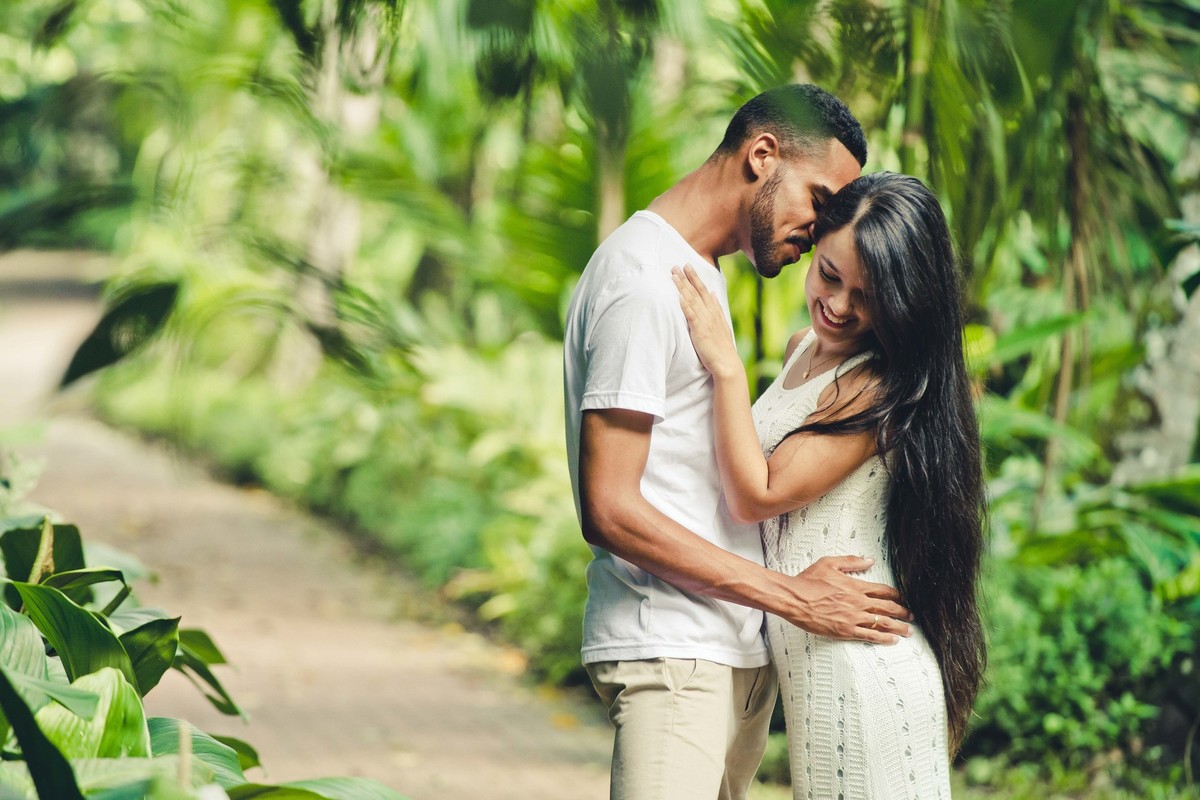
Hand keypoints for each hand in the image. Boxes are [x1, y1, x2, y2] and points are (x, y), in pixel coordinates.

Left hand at [671, 265, 742, 379]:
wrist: (726, 363)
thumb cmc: (721, 347)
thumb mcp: (721, 324)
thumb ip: (717, 309)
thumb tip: (714, 294)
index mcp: (715, 312)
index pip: (704, 291)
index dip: (695, 278)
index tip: (688, 267)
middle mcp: (710, 314)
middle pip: (697, 291)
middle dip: (688, 277)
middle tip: (678, 264)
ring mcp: (705, 321)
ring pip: (692, 300)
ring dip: (683, 287)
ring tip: (674, 275)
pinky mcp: (699, 330)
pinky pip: (691, 315)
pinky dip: (685, 305)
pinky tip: (678, 297)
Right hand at [782, 556, 911, 643]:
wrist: (794, 599)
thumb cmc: (808, 581)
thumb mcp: (829, 563)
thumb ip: (851, 561)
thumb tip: (869, 560)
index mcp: (855, 586)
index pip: (883, 591)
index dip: (896, 595)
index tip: (902, 598)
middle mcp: (858, 602)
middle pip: (888, 608)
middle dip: (903, 612)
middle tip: (911, 616)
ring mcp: (853, 617)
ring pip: (883, 623)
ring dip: (899, 627)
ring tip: (908, 631)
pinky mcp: (846, 630)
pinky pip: (870, 635)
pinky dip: (884, 638)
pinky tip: (892, 640)